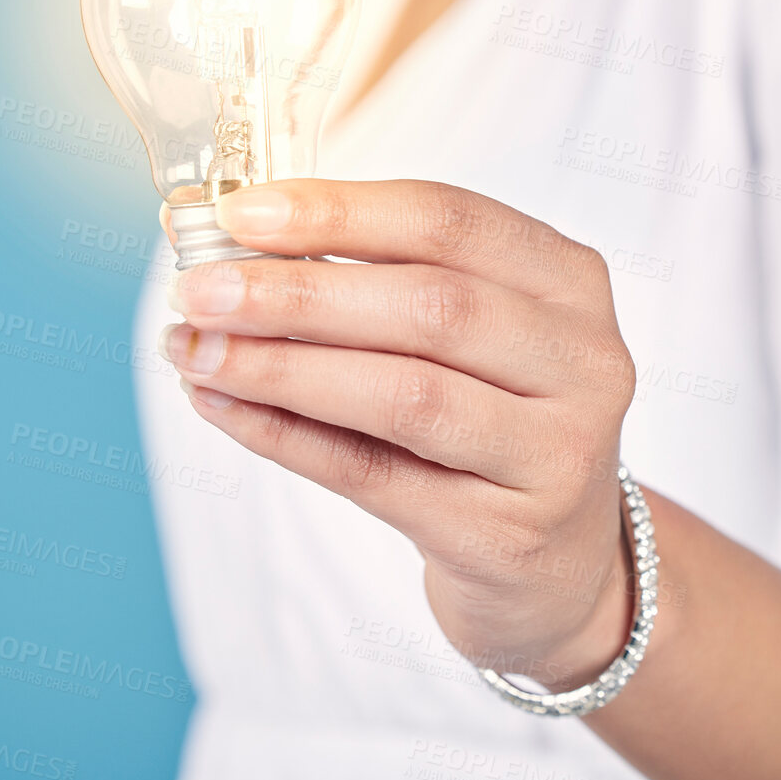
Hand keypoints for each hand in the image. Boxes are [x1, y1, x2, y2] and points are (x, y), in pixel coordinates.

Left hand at [159, 179, 639, 689]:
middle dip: (299, 292)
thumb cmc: (493, 424)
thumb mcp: (472, 337)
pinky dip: (285, 436)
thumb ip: (380, 283)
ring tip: (196, 350)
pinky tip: (223, 407)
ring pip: (406, 395)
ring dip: (282, 366)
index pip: (451, 222)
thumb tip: (237, 250)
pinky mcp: (506, 535)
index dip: (340, 212)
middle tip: (199, 290)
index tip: (241, 214)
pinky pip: (374, 475)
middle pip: (433, 306)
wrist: (555, 567)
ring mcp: (557, 454)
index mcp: (570, 283)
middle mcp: (584, 362)